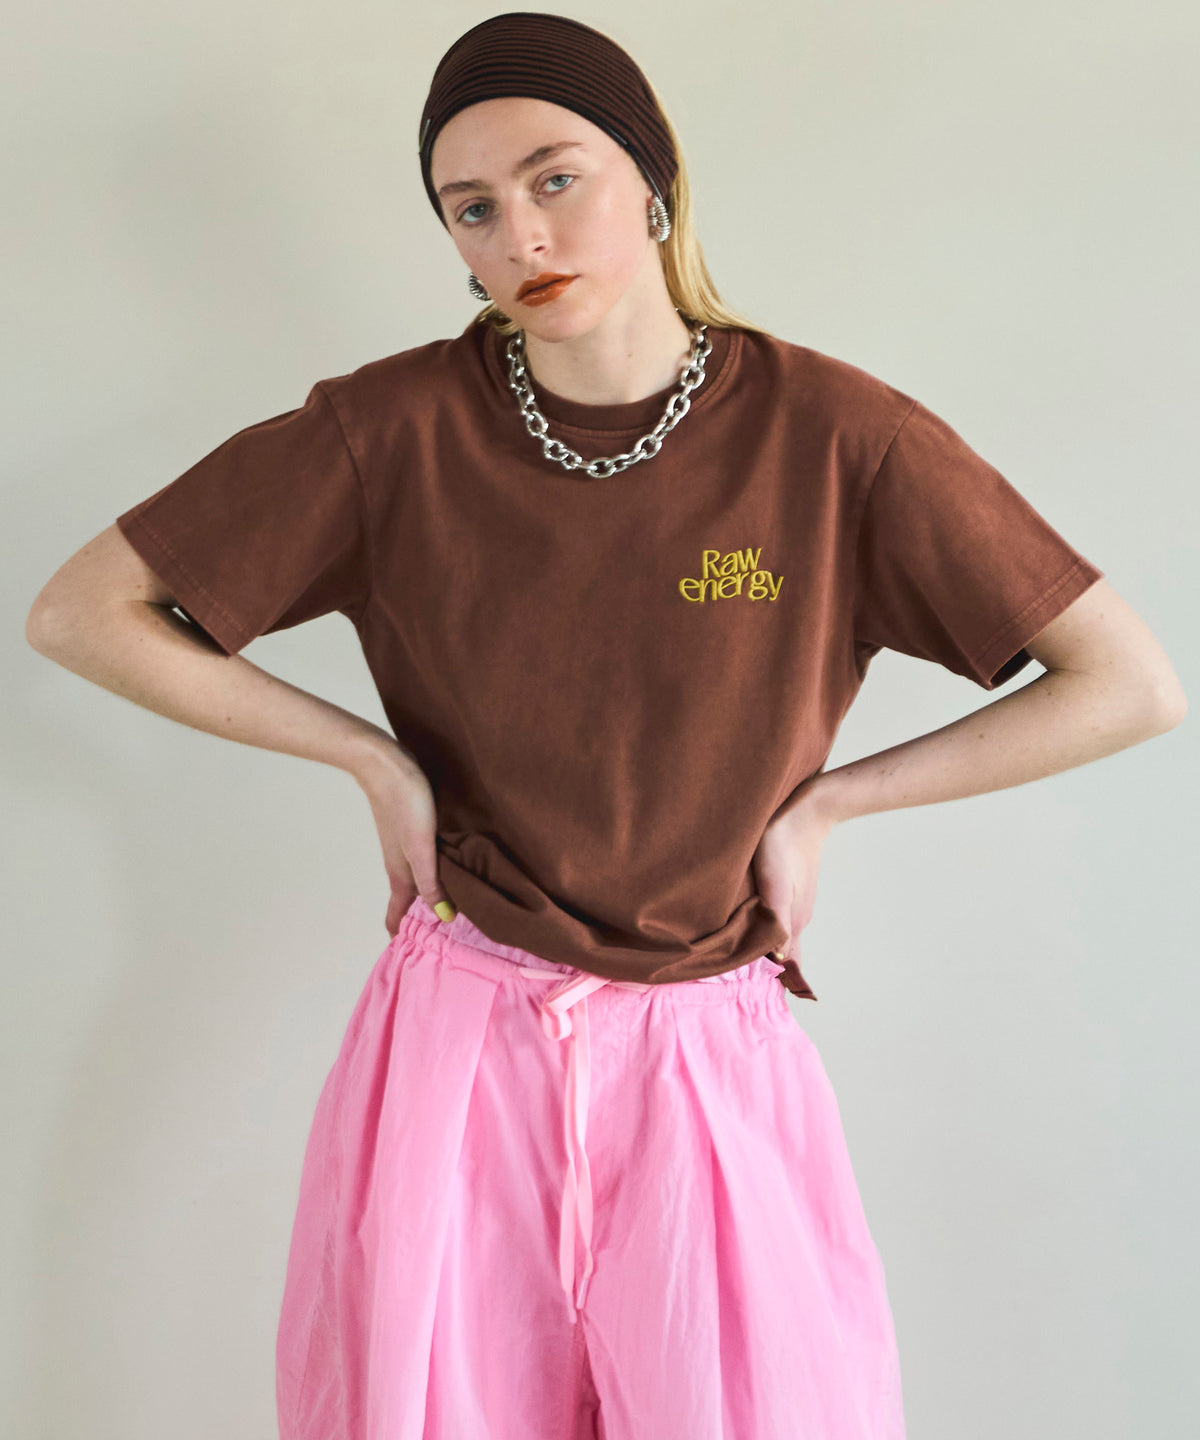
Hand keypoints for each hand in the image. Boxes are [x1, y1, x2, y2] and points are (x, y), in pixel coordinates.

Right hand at [350, 739, 457, 936]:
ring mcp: (407, 847)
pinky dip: (436, 872)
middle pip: (409, 901)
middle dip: (420, 921)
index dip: (402, 935)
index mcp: (401, 874)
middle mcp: (402, 864)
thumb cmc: (403, 803)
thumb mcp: (421, 847)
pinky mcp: (415, 830)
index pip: (396, 914)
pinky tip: (452, 869)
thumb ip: (431, 882)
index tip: (413, 957)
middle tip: (443, 939)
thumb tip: (444, 917)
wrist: (386, 764)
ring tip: (453, 909)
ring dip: (430, 896)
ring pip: (418, 880)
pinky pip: (426, 861)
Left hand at [751, 775, 837, 991]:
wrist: (808, 811)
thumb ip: (776, 917)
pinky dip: (772, 933)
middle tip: (751, 989)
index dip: (781, 984)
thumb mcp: (775, 881)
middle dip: (774, 974)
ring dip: (770, 952)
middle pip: (786, 955)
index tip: (768, 1000)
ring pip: (783, 937)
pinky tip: (758, 929)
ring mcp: (796, 903)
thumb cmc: (783, 843)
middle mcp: (796, 918)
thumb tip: (779, 957)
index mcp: (793, 921)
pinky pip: (781, 920)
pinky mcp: (792, 889)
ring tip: (749, 965)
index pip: (790, 965)